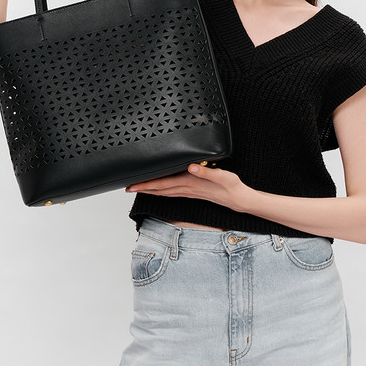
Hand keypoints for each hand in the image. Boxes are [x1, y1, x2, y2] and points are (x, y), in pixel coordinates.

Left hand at [125, 163, 247, 210]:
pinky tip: (158, 191)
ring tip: (138, 189)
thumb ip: (206, 171)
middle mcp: (186, 188)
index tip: (132, 185)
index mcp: (190, 183)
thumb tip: (191, 167)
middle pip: (159, 190)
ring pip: (164, 192)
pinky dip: (161, 192)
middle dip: (142, 188)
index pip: (162, 184)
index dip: (146, 184)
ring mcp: (189, 192)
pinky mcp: (193, 192)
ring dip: (150, 191)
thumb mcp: (221, 175)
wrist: (238, 199)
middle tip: (127, 187)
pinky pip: (171, 193)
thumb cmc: (231, 186)